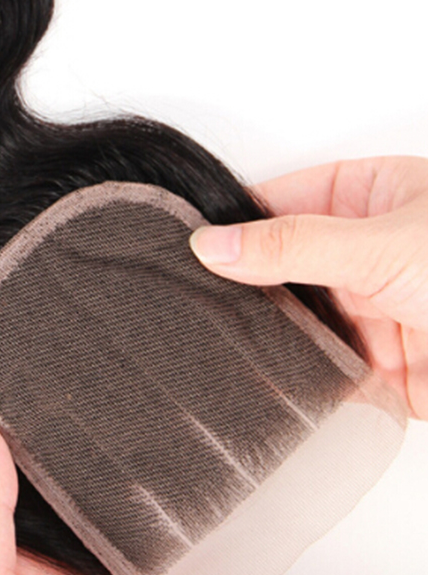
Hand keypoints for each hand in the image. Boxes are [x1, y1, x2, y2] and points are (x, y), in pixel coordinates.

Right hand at [189, 155, 427, 418]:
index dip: (236, 220)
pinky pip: (325, 370)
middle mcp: (371, 250)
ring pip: (302, 318)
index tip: (190, 240)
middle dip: (251, 283)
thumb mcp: (381, 245)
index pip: (283, 199)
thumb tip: (214, 242)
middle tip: (197, 295)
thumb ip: (291, 246)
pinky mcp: (384, 368)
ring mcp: (376, 309)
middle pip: (286, 261)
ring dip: (278, 333)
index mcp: (373, 196)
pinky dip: (303, 378)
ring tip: (228, 338)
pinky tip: (275, 377)